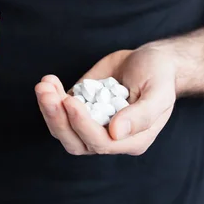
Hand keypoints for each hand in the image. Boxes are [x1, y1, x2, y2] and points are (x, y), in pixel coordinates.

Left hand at [35, 45, 175, 155]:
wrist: (150, 60)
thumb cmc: (159, 76)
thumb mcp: (158, 93)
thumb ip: (141, 115)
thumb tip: (116, 132)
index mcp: (131, 140)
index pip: (100, 142)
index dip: (82, 124)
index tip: (71, 101)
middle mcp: (109, 137)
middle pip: (75, 141)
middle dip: (57, 118)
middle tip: (46, 93)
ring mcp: (91, 123)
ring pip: (62, 129)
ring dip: (48, 109)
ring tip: (44, 85)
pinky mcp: (80, 108)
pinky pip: (60, 111)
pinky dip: (50, 98)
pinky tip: (49, 81)